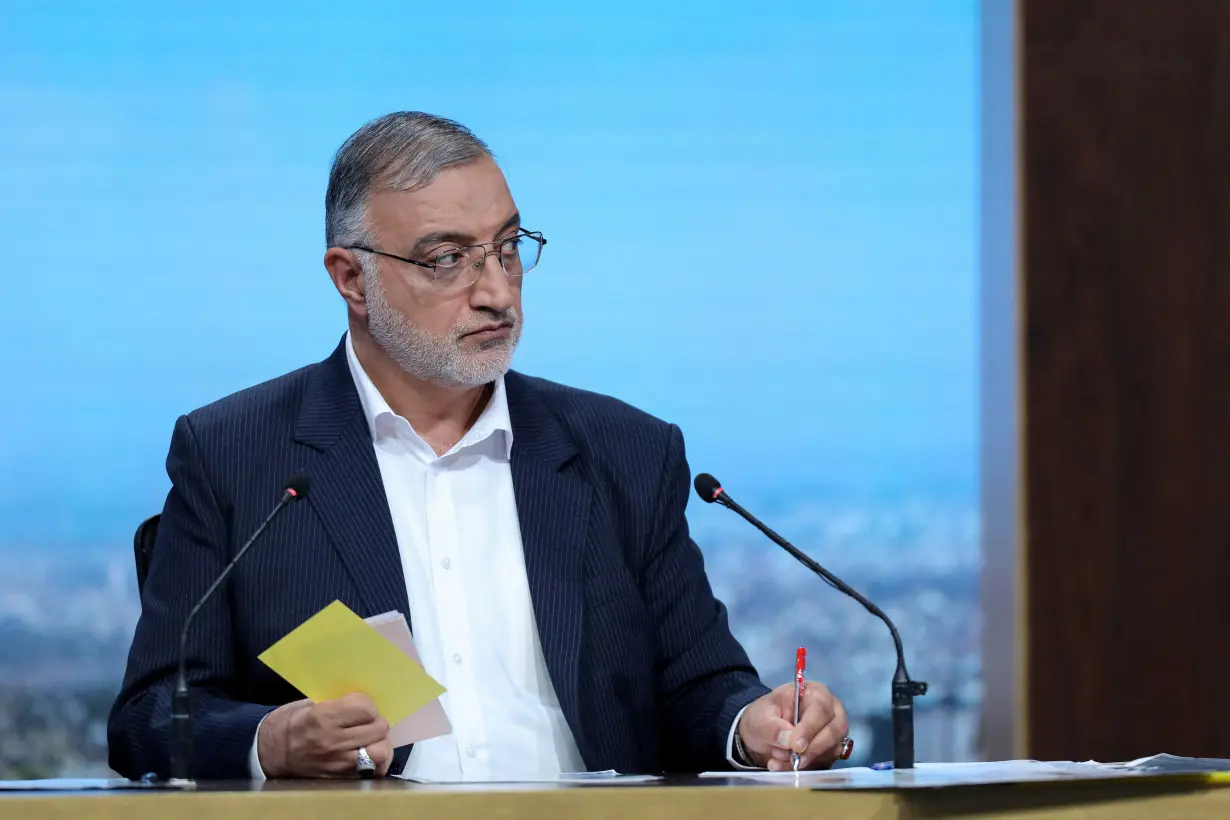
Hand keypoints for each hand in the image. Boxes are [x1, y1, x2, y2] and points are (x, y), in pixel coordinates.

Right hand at [257, 693, 392, 777]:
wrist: (270, 752)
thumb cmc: (290, 723)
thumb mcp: (310, 703)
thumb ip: (338, 703)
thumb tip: (365, 701)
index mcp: (323, 717)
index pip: (365, 707)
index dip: (366, 703)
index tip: (359, 704)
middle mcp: (333, 741)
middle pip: (378, 728)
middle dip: (376, 721)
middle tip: (366, 721)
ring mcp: (338, 762)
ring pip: (381, 752)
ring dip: (380, 742)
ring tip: (370, 738)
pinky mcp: (341, 777)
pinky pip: (373, 771)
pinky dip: (377, 762)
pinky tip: (370, 754)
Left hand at [736, 681, 847, 770]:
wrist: (762, 733)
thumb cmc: (764, 716)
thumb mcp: (760, 717)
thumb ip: (772, 727)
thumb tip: (788, 740)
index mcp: (816, 694)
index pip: (820, 710)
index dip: (809, 728)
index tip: (795, 745)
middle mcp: (831, 712)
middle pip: (833, 732)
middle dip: (810, 750)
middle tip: (791, 759)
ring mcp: (834, 734)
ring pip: (830, 752)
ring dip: (804, 761)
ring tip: (776, 758)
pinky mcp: (830, 753)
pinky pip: (823, 765)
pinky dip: (803, 769)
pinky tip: (782, 766)